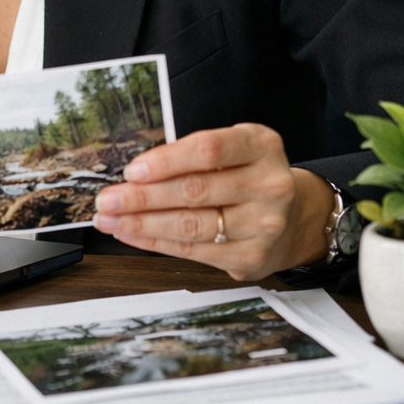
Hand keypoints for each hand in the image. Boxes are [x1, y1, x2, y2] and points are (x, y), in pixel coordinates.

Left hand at [92, 123, 334, 279]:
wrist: (294, 218)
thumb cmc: (249, 176)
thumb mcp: (234, 149)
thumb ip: (193, 155)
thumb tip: (135, 173)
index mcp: (261, 146)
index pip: (209, 150)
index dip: (167, 160)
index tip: (133, 170)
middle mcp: (269, 185)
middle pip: (194, 191)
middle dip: (142, 197)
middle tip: (108, 199)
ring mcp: (263, 224)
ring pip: (190, 225)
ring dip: (141, 223)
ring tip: (111, 218)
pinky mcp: (251, 257)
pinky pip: (192, 251)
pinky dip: (155, 242)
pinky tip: (132, 234)